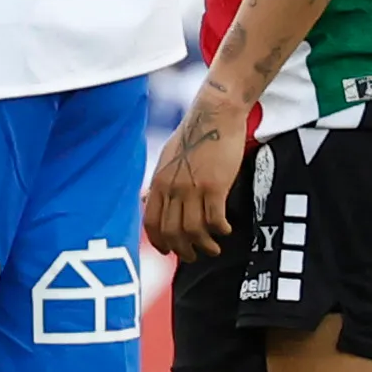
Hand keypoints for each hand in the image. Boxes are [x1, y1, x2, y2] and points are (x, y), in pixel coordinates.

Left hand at [141, 91, 245, 258]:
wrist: (214, 115)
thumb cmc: (192, 136)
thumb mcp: (167, 158)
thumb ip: (159, 182)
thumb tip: (145, 200)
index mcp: (158, 182)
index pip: (151, 223)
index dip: (159, 242)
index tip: (169, 251)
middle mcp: (172, 188)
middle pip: (172, 232)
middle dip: (183, 250)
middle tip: (195, 255)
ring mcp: (192, 188)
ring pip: (194, 231)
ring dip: (204, 245)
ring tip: (213, 248)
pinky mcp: (214, 186)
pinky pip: (215, 220)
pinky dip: (220, 230)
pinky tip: (226, 229)